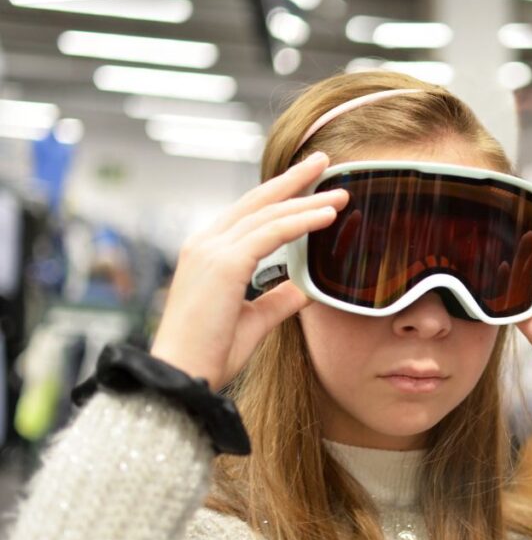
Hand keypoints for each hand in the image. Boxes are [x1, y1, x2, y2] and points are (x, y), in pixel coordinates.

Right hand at [150, 152, 346, 390]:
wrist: (183, 378)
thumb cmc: (211, 354)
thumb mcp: (254, 321)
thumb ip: (277, 300)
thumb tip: (305, 289)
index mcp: (208, 252)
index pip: (250, 212)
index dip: (281, 193)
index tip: (310, 180)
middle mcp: (206, 243)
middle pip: (258, 200)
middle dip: (294, 179)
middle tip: (324, 161)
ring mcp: (212, 250)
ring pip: (269, 214)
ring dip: (308, 200)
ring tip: (341, 193)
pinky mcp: (224, 264)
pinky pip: (271, 234)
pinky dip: (301, 221)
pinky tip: (327, 215)